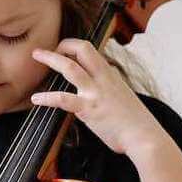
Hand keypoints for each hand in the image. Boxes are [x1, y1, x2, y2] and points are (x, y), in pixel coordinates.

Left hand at [29, 40, 166, 157]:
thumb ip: (109, 90)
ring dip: (51, 59)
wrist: (145, 137)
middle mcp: (103, 79)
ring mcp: (95, 92)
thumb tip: (99, 90)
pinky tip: (36, 98)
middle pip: (84, 49)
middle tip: (46, 50)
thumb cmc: (135, 122)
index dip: (75, 47)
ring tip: (36, 55)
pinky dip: (47, 97)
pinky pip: (63, 99)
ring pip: (70, 68)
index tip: (63, 51)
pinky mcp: (89, 109)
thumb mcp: (123, 97)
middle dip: (63, 44)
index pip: (92, 51)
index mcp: (111, 76)